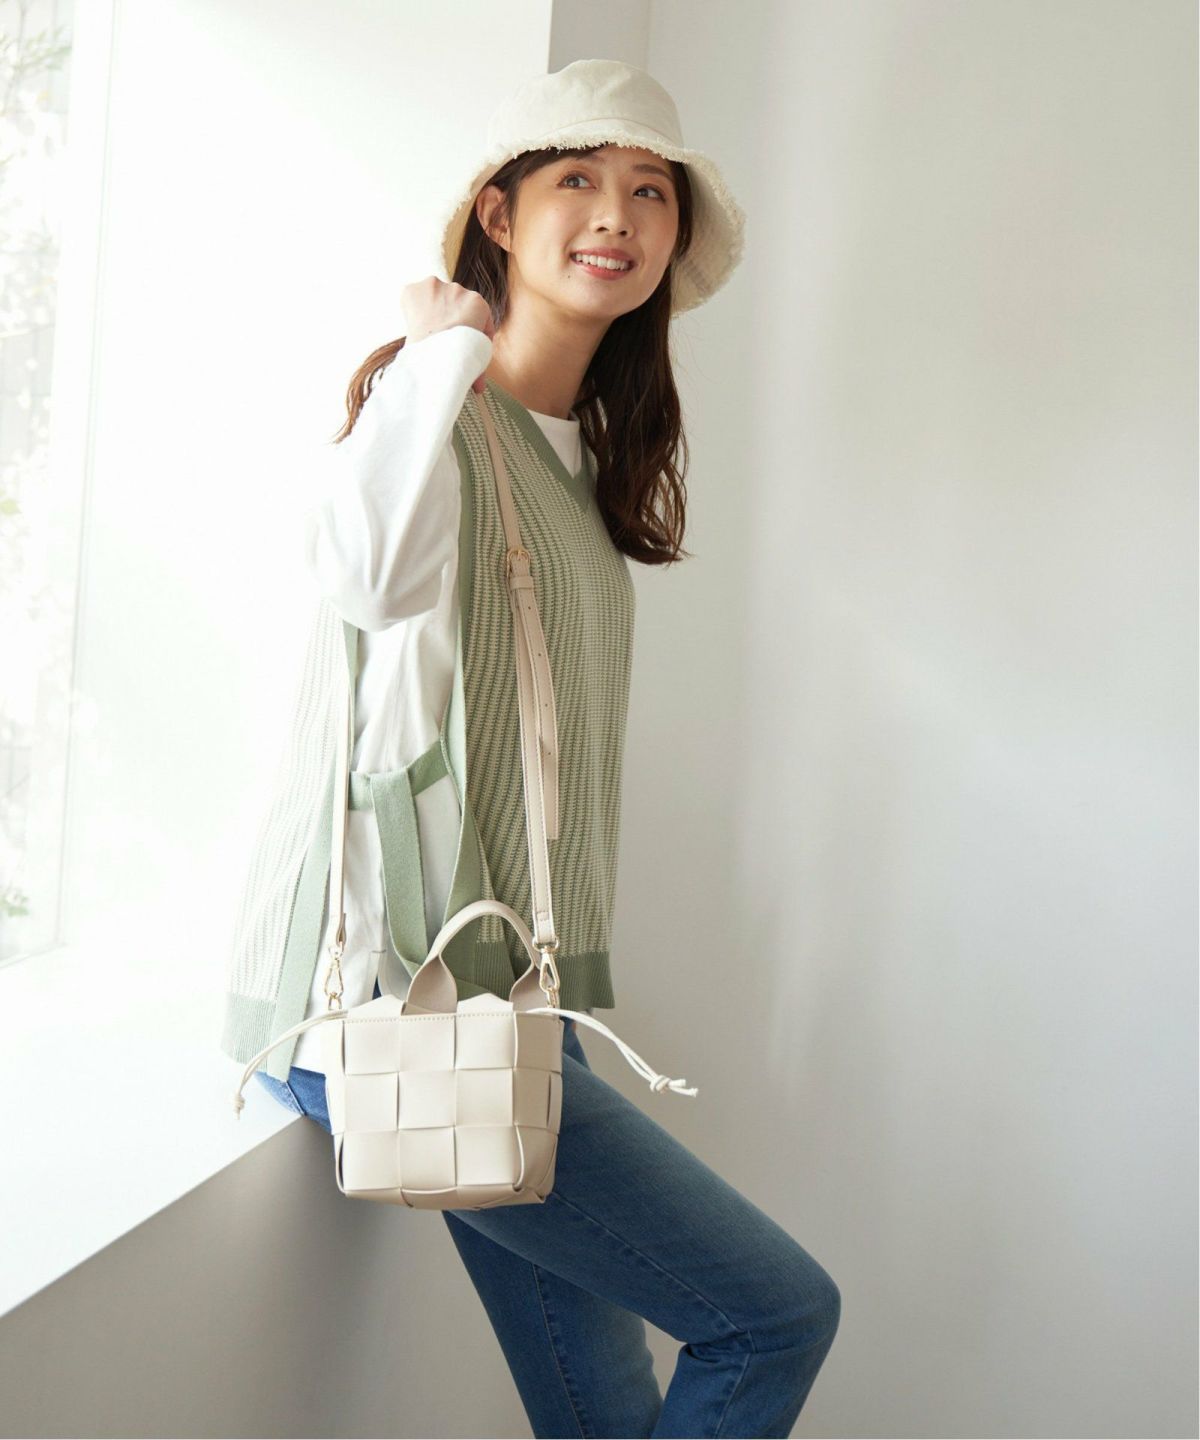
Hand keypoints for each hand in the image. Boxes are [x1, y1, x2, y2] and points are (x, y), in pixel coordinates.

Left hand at [400, 277, 494, 392]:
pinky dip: (412, 310)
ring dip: (432, 313)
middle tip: (443, 342)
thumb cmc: (461, 358)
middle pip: (452, 305)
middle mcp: (457, 289)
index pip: (475, 315)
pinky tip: (415, 325)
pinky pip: (412, 298)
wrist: (438, 352)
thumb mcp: (477, 357)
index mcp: (478, 303)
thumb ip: (476, 362)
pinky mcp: (413, 290)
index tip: (463, 345)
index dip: (469, 332)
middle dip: (449, 321)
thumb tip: (478, 388)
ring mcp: (433, 286)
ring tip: (429, 335)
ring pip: (433, 299)